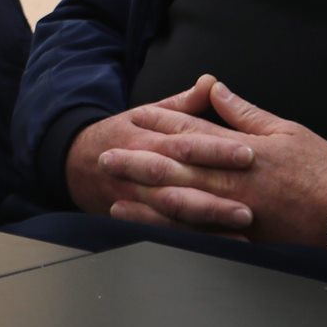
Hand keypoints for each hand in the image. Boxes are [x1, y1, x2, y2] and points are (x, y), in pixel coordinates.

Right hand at [64, 82, 258, 232]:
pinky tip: (222, 243)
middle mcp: (140, 169)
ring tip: (241, 224)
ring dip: (206, 220)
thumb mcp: (147, 113)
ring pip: (172, 211)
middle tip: (251, 203)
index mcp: (147, 137)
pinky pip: (166, 231)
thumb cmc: (121, 135)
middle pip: (179, 181)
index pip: (185, 143)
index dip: (216, 149)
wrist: (76, 162)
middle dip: (214, 193)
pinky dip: (194, 240)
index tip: (249, 153)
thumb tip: (212, 82)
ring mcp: (136, 197)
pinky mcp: (135, 219)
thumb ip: (183, 103)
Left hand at [103, 76, 326, 246]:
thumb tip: (216, 89)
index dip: (161, 125)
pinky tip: (147, 227)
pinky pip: (196, 233)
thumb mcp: (287, 130)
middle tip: (104, 156)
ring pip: (179, 203)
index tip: (134, 117)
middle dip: (138, 161)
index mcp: (242, 151)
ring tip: (113, 191)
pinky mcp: (240, 238)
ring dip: (144, 197)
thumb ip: (246, 113)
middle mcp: (231, 182)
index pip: (193, 134)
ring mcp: (233, 212)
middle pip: (176, 169)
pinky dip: (168, 229)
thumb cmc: (323, 170)